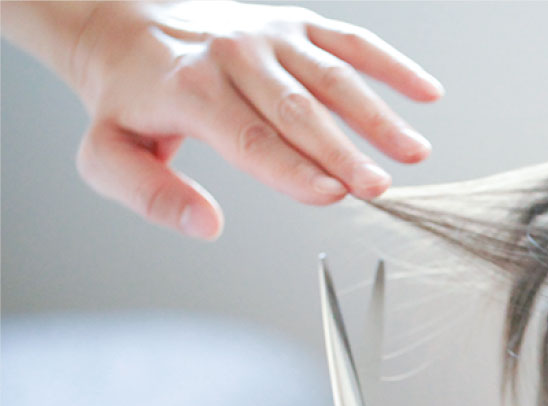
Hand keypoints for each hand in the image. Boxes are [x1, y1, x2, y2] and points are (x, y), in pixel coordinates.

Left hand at [13, 1, 441, 238]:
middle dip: (342, 150)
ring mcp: (271, 37)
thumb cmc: (131, 101)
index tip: (330, 195)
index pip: (249, 135)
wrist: (130, 28)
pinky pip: (351, 41)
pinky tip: (427, 93)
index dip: (291, 168)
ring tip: (413, 152)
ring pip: (331, 76)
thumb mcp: (109, 155)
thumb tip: (206, 226)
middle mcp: (234, 55)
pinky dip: (392, 65)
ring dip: (378, 115)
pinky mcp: (297, 26)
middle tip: (377, 187)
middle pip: (297, 109)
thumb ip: (150, 195)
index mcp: (189, 87)